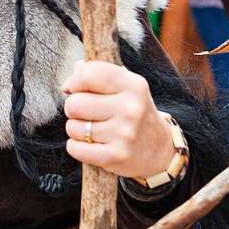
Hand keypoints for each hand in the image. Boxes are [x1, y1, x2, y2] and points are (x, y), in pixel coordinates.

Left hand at [63, 61, 175, 179]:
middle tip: (89, 114)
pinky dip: (77, 147)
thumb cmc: (131, 113)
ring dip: (77, 130)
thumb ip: (96, 77)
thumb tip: (68, 85)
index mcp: (133, 85)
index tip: (77, 89)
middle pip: (74, 103)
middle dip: (74, 109)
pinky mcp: (117, 156)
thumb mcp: (124, 87)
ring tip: (95, 130)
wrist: (159, 150)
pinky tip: (93, 145)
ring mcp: (125, 133)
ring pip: (72, 127)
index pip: (88, 73)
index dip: (76, 82)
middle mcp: (131, 108)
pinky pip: (74, 148)